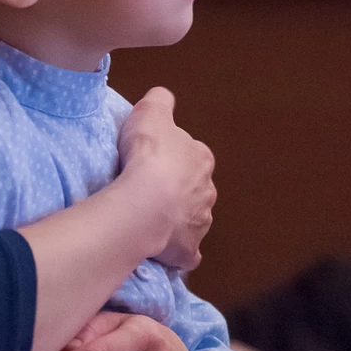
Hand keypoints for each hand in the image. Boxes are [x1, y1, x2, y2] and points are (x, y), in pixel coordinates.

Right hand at [117, 88, 214, 269]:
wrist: (144, 202)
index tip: (155, 160)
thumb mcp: (150, 110)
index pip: (192, 155)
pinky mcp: (188, 250)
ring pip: (193, 219)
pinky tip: (165, 250)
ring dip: (178, 219)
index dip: (174, 157)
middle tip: (150, 190)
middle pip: (194, 188)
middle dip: (179, 190)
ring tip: (151, 219)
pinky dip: (180, 252)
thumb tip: (163, 97)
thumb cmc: (148, 154)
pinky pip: (187, 252)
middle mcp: (207, 191)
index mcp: (201, 158)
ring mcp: (200, 223)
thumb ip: (160, 100)